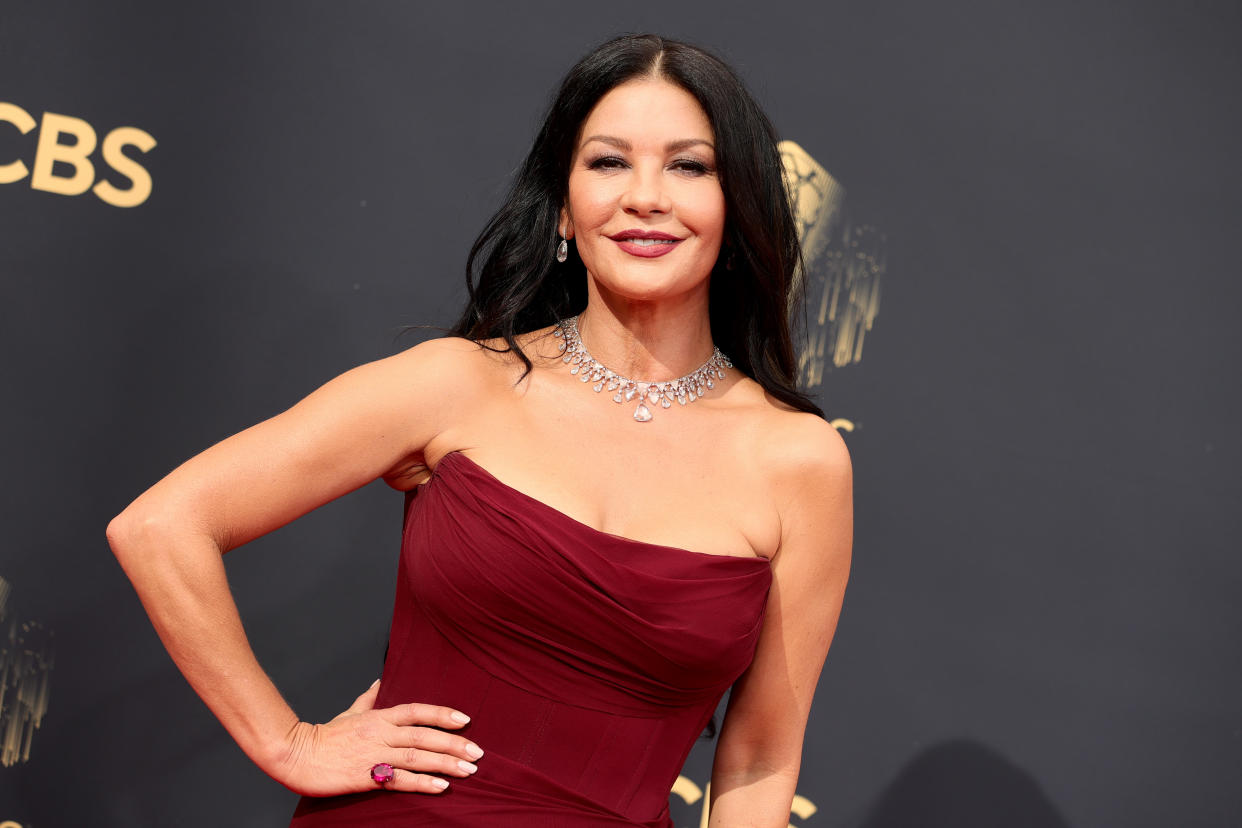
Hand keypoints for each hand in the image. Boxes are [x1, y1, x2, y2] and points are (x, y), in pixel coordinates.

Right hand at [271, 680, 483, 795]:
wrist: (296, 755)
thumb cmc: (325, 735)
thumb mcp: (350, 711)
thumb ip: (370, 698)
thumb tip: (382, 679)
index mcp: (379, 716)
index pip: (417, 711)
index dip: (442, 714)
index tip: (466, 720)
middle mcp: (380, 732)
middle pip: (424, 735)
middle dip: (453, 744)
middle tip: (478, 753)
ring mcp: (373, 754)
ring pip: (416, 756)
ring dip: (445, 763)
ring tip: (468, 770)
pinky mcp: (365, 776)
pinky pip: (398, 780)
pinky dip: (421, 783)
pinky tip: (441, 787)